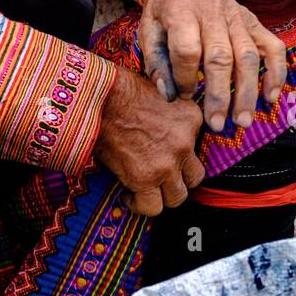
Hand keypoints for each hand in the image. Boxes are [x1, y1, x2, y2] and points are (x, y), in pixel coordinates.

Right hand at [95, 64, 204, 215]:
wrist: (98, 96)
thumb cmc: (120, 88)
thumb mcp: (159, 91)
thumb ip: (170, 112)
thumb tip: (162, 126)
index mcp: (191, 118)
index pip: (197, 145)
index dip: (179, 152)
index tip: (163, 153)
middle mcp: (185, 143)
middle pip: (194, 176)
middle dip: (177, 179)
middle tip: (160, 176)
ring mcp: (167, 163)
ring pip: (178, 197)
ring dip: (162, 195)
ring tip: (145, 189)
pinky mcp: (145, 179)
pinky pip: (152, 207)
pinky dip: (140, 205)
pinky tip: (128, 195)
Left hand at [138, 0, 286, 133]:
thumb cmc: (167, 7)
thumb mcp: (149, 26)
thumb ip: (156, 61)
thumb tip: (169, 96)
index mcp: (181, 11)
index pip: (187, 49)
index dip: (184, 77)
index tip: (182, 96)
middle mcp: (212, 13)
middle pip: (220, 56)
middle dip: (220, 94)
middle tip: (217, 124)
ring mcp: (238, 16)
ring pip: (248, 55)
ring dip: (248, 91)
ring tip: (244, 121)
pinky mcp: (254, 22)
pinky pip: (273, 46)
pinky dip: (276, 72)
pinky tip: (270, 96)